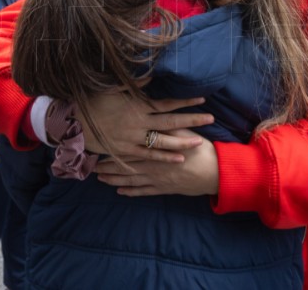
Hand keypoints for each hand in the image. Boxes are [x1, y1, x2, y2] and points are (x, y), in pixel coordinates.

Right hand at [72, 90, 212, 162]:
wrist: (76, 122)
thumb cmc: (94, 102)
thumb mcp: (114, 88)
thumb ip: (135, 83)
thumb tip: (152, 74)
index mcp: (138, 105)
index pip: (168, 104)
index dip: (185, 102)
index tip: (202, 99)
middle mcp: (140, 123)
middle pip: (171, 122)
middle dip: (192, 121)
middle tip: (210, 119)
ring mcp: (134, 138)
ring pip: (164, 141)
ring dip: (183, 142)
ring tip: (200, 141)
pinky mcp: (128, 150)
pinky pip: (150, 155)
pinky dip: (165, 157)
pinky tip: (179, 158)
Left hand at [94, 129, 218, 196]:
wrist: (214, 172)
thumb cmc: (199, 149)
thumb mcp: (182, 132)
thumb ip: (165, 125)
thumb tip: (153, 115)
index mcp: (154, 149)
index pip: (128, 150)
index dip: (112, 151)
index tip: (98, 150)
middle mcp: (152, 165)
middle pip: (125, 166)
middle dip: (108, 168)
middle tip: (93, 169)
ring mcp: (156, 179)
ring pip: (131, 180)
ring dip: (115, 180)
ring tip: (102, 180)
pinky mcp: (164, 189)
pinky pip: (144, 191)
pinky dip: (131, 191)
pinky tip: (121, 192)